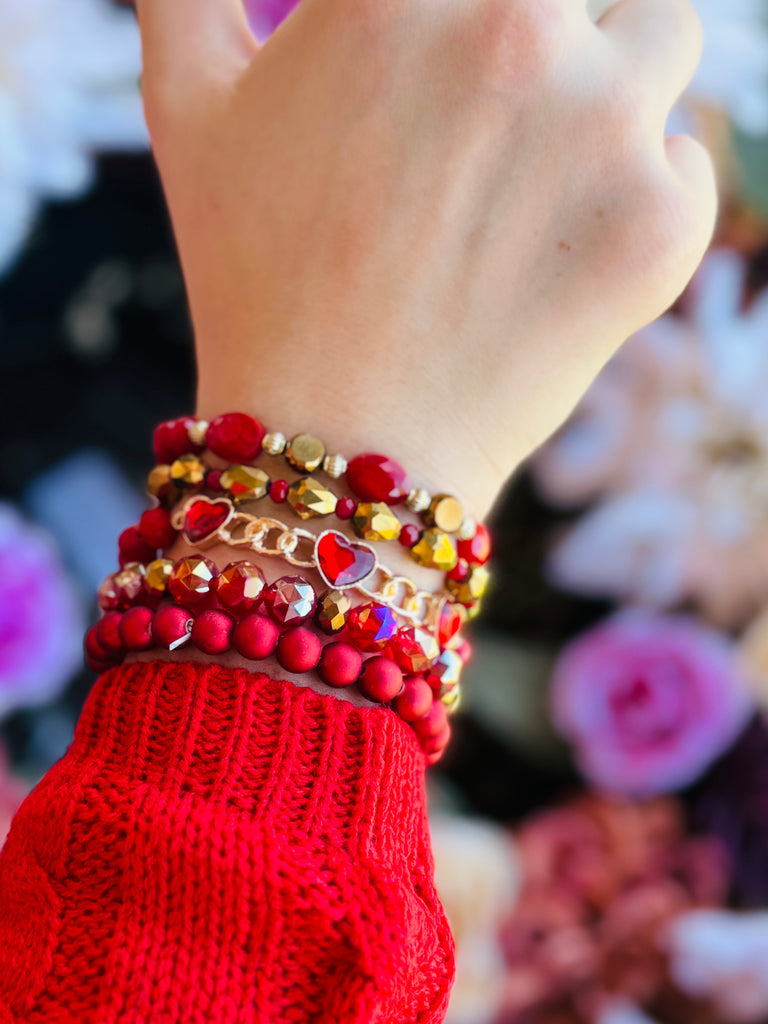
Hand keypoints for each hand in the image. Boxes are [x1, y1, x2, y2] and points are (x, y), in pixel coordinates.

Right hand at [135, 0, 714, 518]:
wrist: (336, 440)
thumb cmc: (253, 282)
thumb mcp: (186, 109)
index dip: (452, 14)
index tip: (443, 69)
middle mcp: (513, 25)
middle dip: (536, 32)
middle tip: (492, 113)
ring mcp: (600, 125)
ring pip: (662, 35)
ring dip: (619, 81)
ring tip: (550, 165)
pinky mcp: (658, 224)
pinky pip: (687, 165)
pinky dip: (643, 196)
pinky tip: (565, 254)